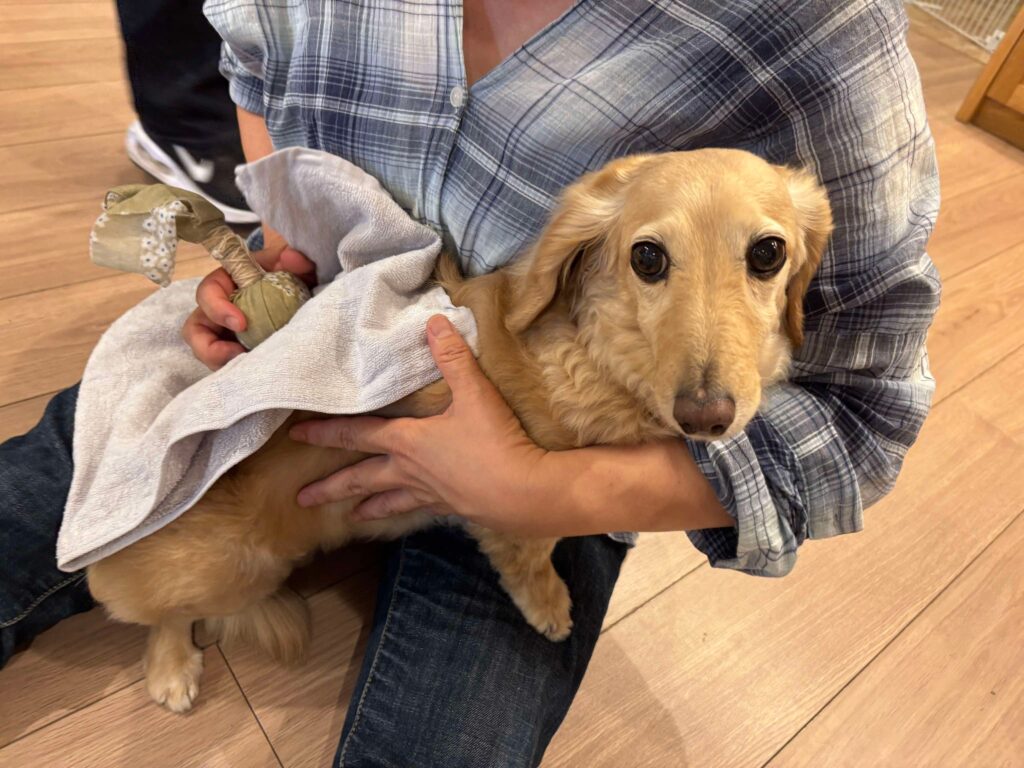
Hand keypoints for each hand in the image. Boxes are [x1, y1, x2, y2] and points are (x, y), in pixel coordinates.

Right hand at [182, 245, 315, 368]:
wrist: (308, 298)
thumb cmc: (293, 277)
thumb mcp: (298, 267)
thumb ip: (298, 260)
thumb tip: (290, 258)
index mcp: (228, 283)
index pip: (208, 292)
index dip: (217, 308)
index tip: (241, 323)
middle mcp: (220, 310)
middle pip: (196, 330)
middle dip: (209, 347)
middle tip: (238, 354)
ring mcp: (226, 334)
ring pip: (207, 353)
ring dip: (220, 363)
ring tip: (245, 368)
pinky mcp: (237, 352)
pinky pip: (228, 365)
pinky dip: (238, 371)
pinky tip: (258, 372)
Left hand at [289, 315, 552, 533]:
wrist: (522, 493)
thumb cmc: (493, 442)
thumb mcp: (474, 394)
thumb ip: (453, 358)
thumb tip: (433, 322)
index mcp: (407, 441)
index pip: (357, 434)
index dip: (325, 431)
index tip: (296, 435)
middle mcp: (410, 470)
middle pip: (362, 478)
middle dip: (331, 487)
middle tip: (301, 498)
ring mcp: (430, 493)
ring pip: (387, 500)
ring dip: (366, 507)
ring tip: (349, 517)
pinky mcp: (451, 508)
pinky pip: (419, 509)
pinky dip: (406, 511)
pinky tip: (410, 511)